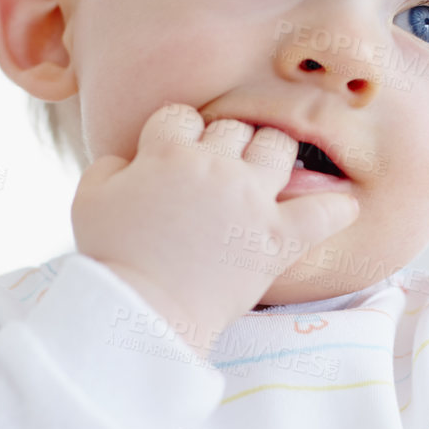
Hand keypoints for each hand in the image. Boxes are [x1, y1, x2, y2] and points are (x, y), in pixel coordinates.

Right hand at [72, 103, 359, 356]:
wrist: (143, 313)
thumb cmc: (112, 258)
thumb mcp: (88, 199)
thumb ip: (108, 166)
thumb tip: (129, 160)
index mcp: (167, 152)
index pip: (181, 116)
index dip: (177, 135)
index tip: (175, 158)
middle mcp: (214, 165)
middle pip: (232, 128)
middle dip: (223, 146)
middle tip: (216, 175)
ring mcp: (251, 199)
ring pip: (278, 146)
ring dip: (271, 155)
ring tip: (263, 177)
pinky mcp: (278, 238)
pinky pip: (324, 211)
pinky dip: (336, 208)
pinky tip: (341, 206)